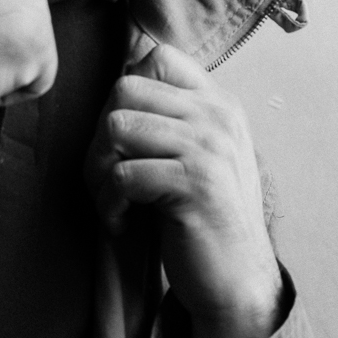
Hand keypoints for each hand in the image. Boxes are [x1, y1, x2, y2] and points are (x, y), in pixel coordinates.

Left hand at [85, 44, 285, 337]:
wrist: (238, 280)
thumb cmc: (204, 214)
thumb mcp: (199, 151)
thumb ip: (172, 115)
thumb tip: (119, 84)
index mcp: (218, 102)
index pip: (158, 56)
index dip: (127, 92)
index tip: (127, 137)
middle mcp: (217, 116)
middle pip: (125, 89)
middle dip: (101, 134)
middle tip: (106, 175)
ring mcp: (209, 148)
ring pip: (117, 127)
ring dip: (100, 171)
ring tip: (113, 198)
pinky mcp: (195, 184)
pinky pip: (123, 174)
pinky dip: (111, 203)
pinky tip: (123, 221)